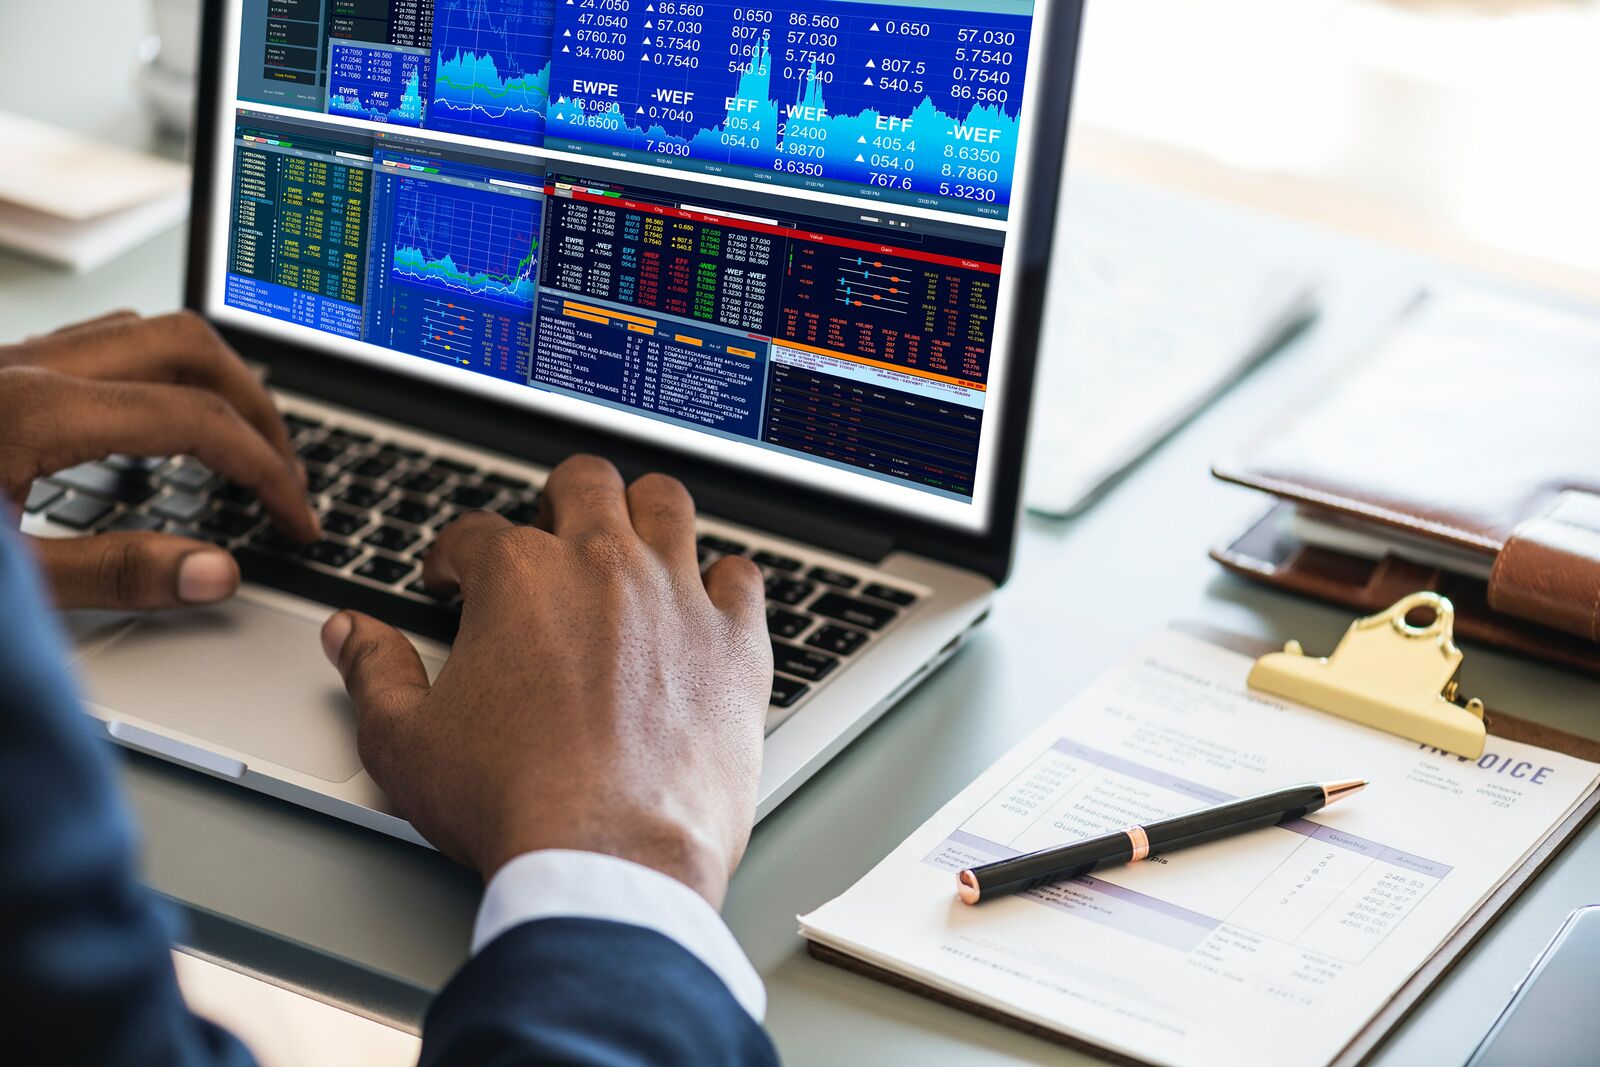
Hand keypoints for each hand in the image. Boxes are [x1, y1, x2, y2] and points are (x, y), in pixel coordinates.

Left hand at [0, 310, 318, 608]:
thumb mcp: (7, 582)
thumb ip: (111, 574)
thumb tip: (217, 571)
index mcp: (33, 410)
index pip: (196, 420)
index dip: (264, 472)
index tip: (295, 519)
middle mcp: (25, 366)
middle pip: (188, 346)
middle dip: (256, 408)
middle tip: (284, 474)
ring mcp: (7, 360)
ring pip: (144, 332)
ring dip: (210, 382)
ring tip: (239, 444)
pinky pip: (99, 347)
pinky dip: (157, 379)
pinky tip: (158, 431)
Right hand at [320, 455, 771, 905]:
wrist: (609, 858)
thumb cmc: (510, 803)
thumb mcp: (405, 743)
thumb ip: (374, 673)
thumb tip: (351, 633)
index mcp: (519, 577)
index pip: (476, 533)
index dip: (455, 556)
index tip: (453, 582)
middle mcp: (603, 566)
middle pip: (584, 484)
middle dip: (558, 501)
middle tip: (550, 540)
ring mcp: (678, 597)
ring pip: (667, 504)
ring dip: (643, 513)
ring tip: (630, 543)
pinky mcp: (736, 642)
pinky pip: (743, 576)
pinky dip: (724, 582)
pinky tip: (706, 602)